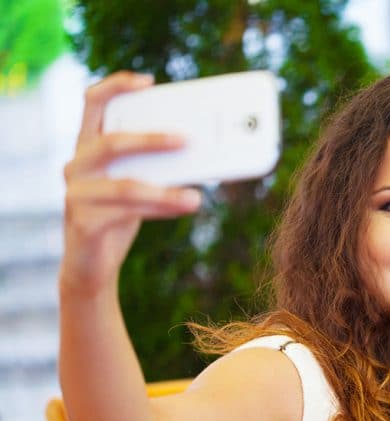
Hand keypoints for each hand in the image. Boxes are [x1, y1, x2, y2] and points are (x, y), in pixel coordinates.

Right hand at [60, 71, 201, 295]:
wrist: (93, 265)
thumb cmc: (121, 215)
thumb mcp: (140, 183)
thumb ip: (160, 165)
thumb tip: (208, 152)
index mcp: (88, 145)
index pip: (93, 102)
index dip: (116, 86)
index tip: (149, 81)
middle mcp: (76, 164)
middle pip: (110, 141)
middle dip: (151, 139)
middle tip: (187, 139)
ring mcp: (76, 194)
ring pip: (125, 185)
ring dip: (165, 189)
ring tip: (197, 196)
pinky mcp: (83, 223)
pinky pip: (127, 213)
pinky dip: (160, 209)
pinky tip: (185, 207)